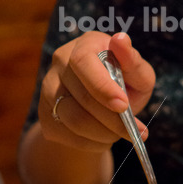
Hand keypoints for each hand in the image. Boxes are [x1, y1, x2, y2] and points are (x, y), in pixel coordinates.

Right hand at [38, 31, 155, 151]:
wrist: (104, 106)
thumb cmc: (125, 82)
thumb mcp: (137, 73)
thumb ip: (133, 62)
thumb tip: (121, 40)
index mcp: (85, 45)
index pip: (83, 62)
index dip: (102, 86)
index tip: (123, 105)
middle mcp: (61, 62)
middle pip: (82, 97)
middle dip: (112, 119)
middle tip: (135, 131)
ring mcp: (49, 88)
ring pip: (73, 120)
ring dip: (104, 133)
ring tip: (122, 134)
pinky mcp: (45, 114)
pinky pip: (67, 135)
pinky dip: (92, 143)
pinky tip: (105, 137)